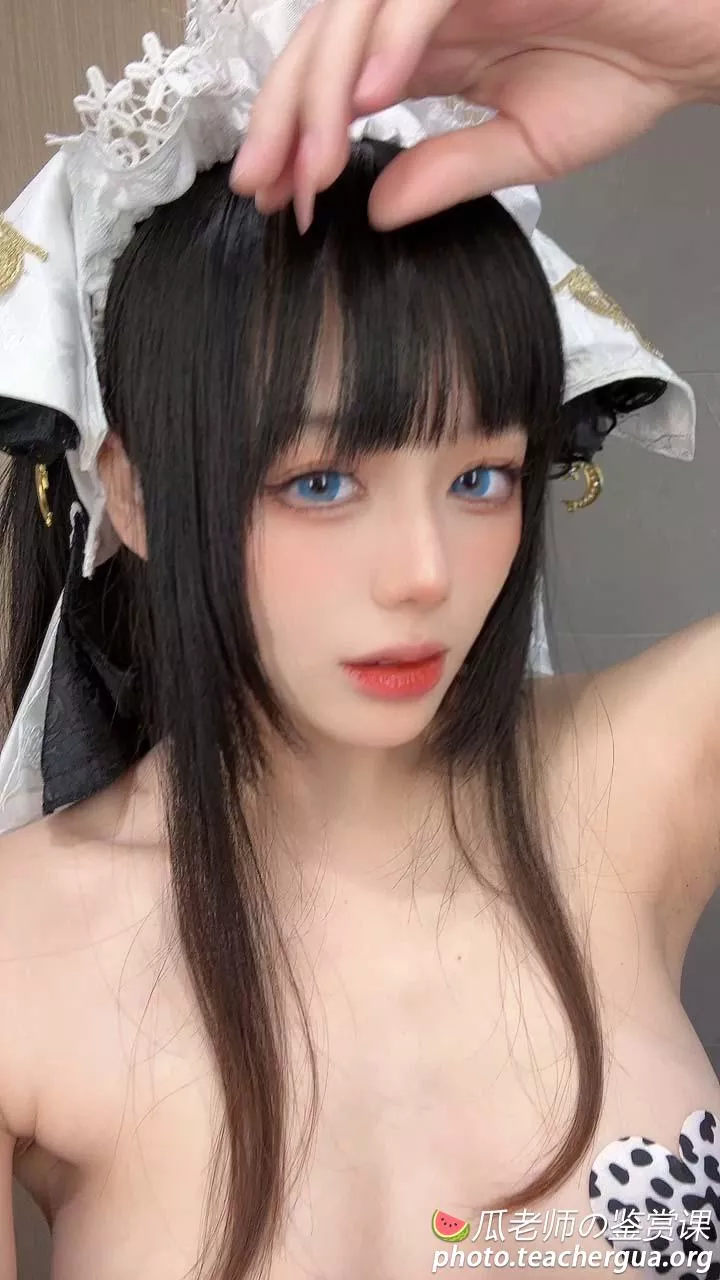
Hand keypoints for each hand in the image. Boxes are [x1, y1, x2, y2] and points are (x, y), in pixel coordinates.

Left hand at [229, 0, 719, 229]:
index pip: (341, 85)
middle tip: (263, 186)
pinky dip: (391, 39)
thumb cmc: (630, 67)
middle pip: (326, 45)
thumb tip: (378, 212)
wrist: (700, 34)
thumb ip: (448, 171)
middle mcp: (425, 5)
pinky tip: (374, 102)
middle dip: (285, 117)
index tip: (280, 198)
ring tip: (312, 164)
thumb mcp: (525, 146)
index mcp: (429, 46)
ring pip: (355, 13)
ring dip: (325, 90)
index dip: (301, 137)